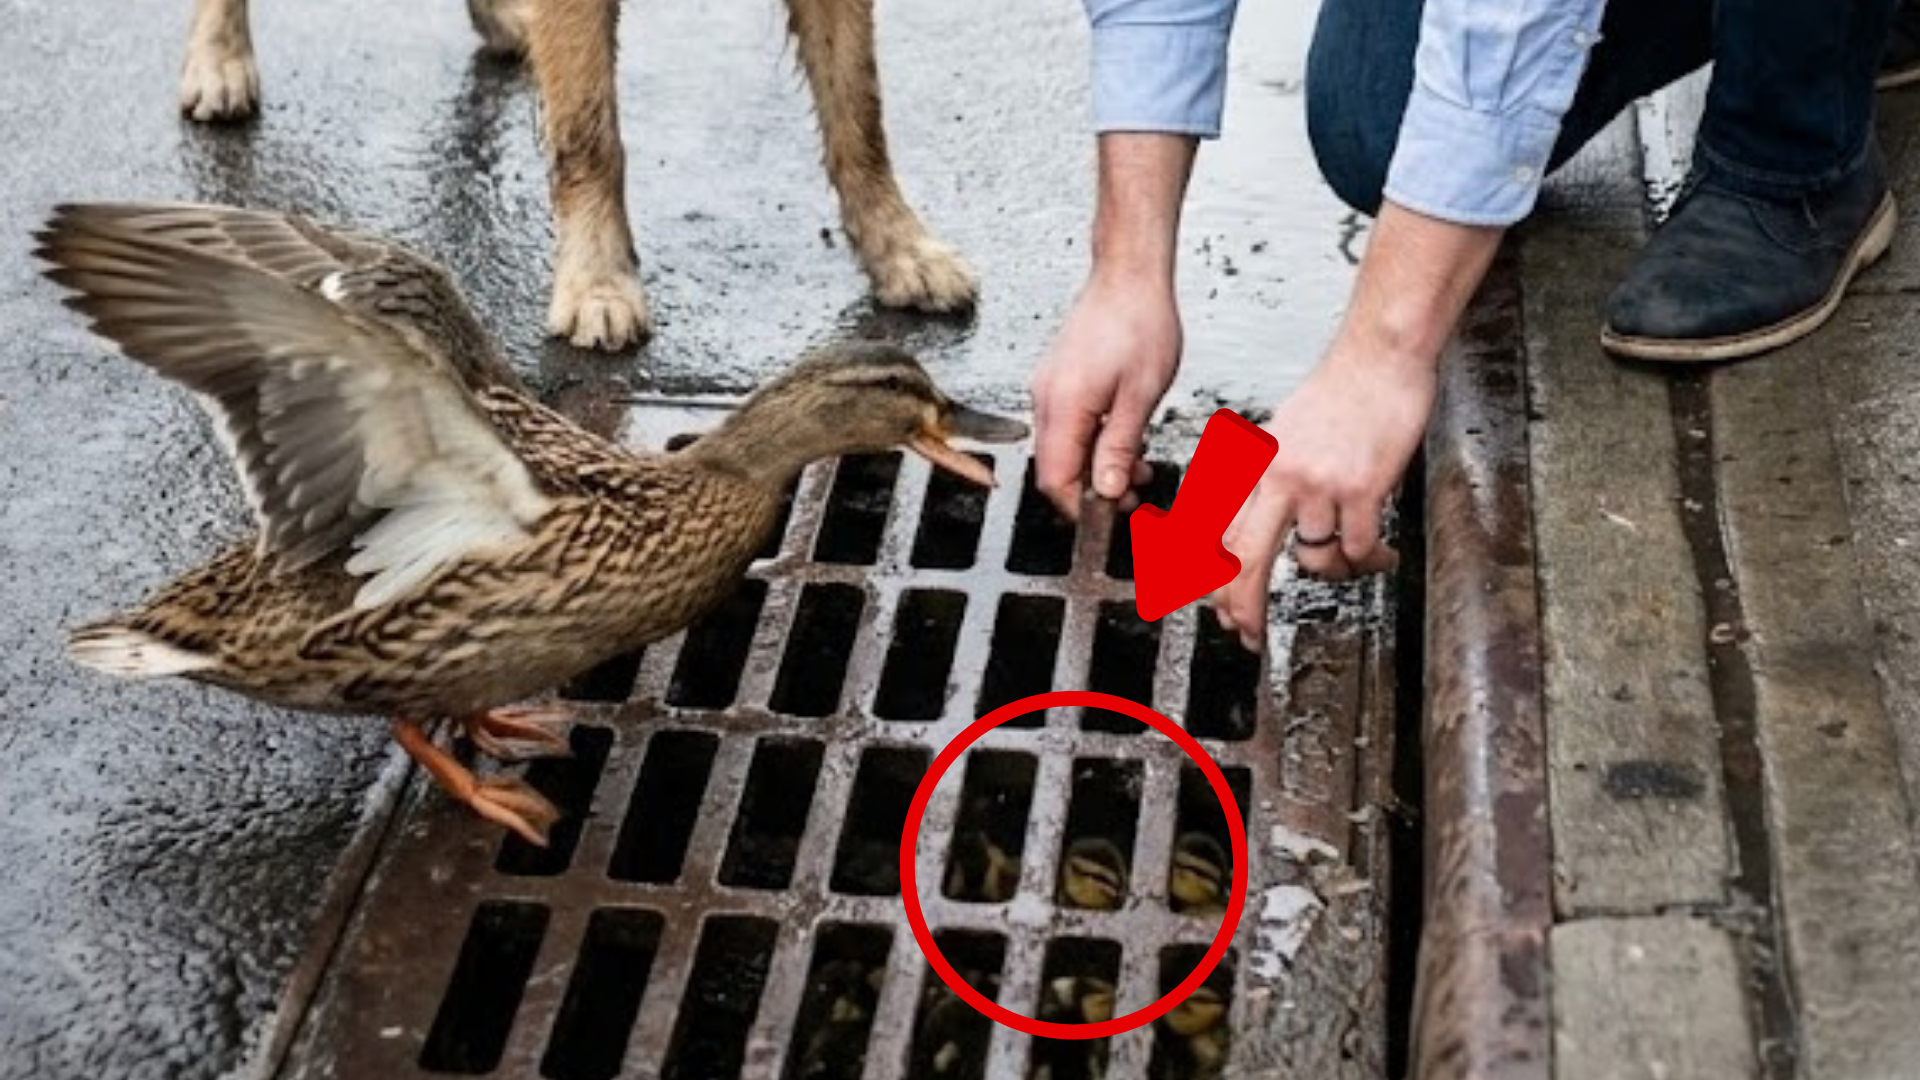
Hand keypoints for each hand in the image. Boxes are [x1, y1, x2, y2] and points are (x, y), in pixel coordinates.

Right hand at [1030, 272, 1176, 519]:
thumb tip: (1105, 491)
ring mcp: (1047, 389)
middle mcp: (1046, 400)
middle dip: (1093, 488)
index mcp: (1064, 406)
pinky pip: (1066, 426)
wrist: (1129, 276)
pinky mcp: (1056, 381)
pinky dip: (1091, 441)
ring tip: (1137, 464)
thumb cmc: (1140, 323)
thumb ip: (1119, 448)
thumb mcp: (1141, 395)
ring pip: (1062, 449)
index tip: (1112, 514)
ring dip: (1096, 465)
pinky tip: (1121, 436)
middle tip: (1134, 490)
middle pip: (1055, 468)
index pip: (1056, 479)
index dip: (1081, 506)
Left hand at [1208, 344, 1435, 649]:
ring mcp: (1318, 484)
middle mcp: (1279, 476)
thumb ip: (1269, 476)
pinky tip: (1382, 554)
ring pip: (1314, 558)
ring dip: (1336, 570)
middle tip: (1247, 633)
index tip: (1218, 602)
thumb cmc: (1339, 390)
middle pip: (1245, 558)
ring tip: (1356, 560)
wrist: (1380, 357)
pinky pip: (1356, 547)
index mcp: (1257, 463)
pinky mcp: (1360, 489)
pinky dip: (1370, 558)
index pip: (1220, 530)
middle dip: (1242, 606)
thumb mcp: (1284, 430)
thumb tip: (1261, 520)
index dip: (1214, 575)